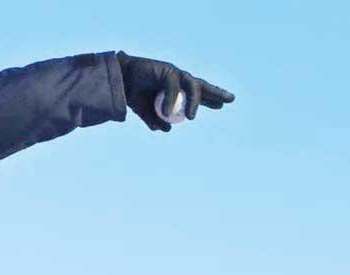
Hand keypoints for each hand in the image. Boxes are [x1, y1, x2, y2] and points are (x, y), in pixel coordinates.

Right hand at [116, 52, 233, 130]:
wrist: (119, 82)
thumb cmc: (133, 95)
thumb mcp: (146, 113)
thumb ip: (157, 120)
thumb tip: (168, 129)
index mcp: (177, 90)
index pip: (198, 93)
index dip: (211, 99)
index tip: (223, 105)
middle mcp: (178, 80)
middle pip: (201, 86)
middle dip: (215, 92)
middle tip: (230, 99)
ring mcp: (174, 73)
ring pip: (192, 85)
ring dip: (194, 101)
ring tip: (192, 117)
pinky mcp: (166, 70)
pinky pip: (173, 86)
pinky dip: (169, 100)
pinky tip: (166, 110)